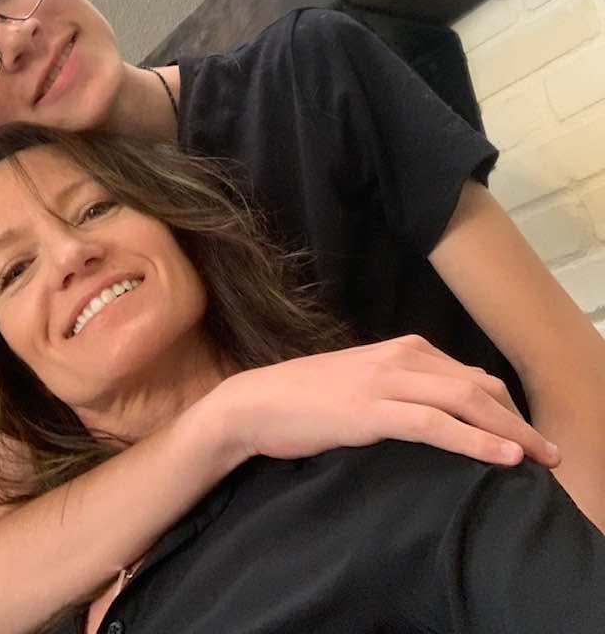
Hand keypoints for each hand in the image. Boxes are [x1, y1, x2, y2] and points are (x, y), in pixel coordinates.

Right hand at [219, 335, 559, 467]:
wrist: (257, 403)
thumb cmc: (308, 398)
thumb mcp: (365, 383)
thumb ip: (405, 387)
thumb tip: (445, 406)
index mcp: (403, 349)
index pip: (471, 375)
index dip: (507, 407)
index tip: (528, 435)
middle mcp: (401, 357)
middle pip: (478, 388)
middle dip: (519, 421)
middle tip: (550, 453)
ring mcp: (385, 382)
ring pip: (465, 402)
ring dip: (510, 432)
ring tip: (540, 458)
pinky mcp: (370, 410)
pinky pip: (435, 425)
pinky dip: (475, 441)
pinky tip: (502, 458)